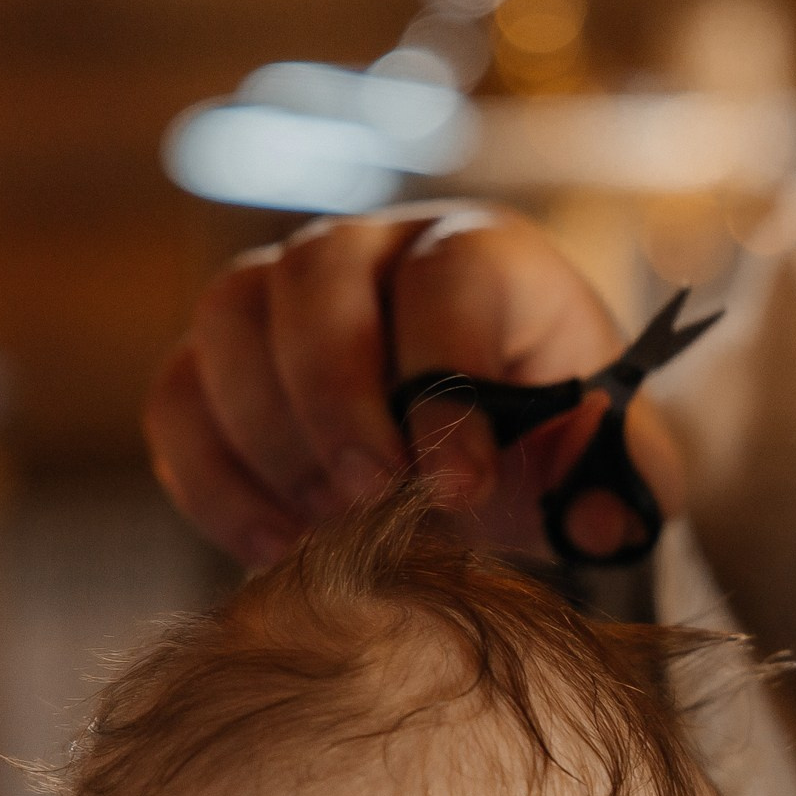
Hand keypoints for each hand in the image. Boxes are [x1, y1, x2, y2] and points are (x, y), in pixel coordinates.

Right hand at [146, 204, 683, 566]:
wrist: (491, 461)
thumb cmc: (553, 444)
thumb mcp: (607, 465)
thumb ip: (617, 485)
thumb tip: (601, 522)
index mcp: (484, 253)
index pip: (448, 275)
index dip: (444, 375)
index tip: (459, 488)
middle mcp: (374, 250)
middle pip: (318, 270)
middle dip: (336, 396)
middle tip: (370, 501)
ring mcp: (283, 293)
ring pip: (229, 315)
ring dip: (266, 434)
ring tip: (323, 530)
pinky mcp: (222, 360)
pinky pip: (178, 393)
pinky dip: (212, 477)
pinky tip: (273, 546)